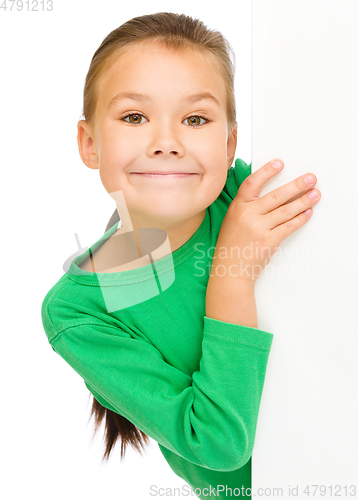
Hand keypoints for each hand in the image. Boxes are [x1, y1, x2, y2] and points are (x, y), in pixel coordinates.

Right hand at [213, 159, 320, 281]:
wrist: (231, 270)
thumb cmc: (231, 246)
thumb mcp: (233, 220)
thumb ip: (247, 206)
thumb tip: (271, 194)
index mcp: (237, 207)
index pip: (252, 183)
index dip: (267, 172)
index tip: (280, 163)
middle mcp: (248, 215)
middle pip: (277, 196)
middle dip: (297, 185)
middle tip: (310, 179)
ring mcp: (259, 228)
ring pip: (286, 210)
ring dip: (304, 201)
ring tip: (315, 194)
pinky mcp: (269, 241)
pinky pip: (289, 226)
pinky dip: (300, 218)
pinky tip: (308, 212)